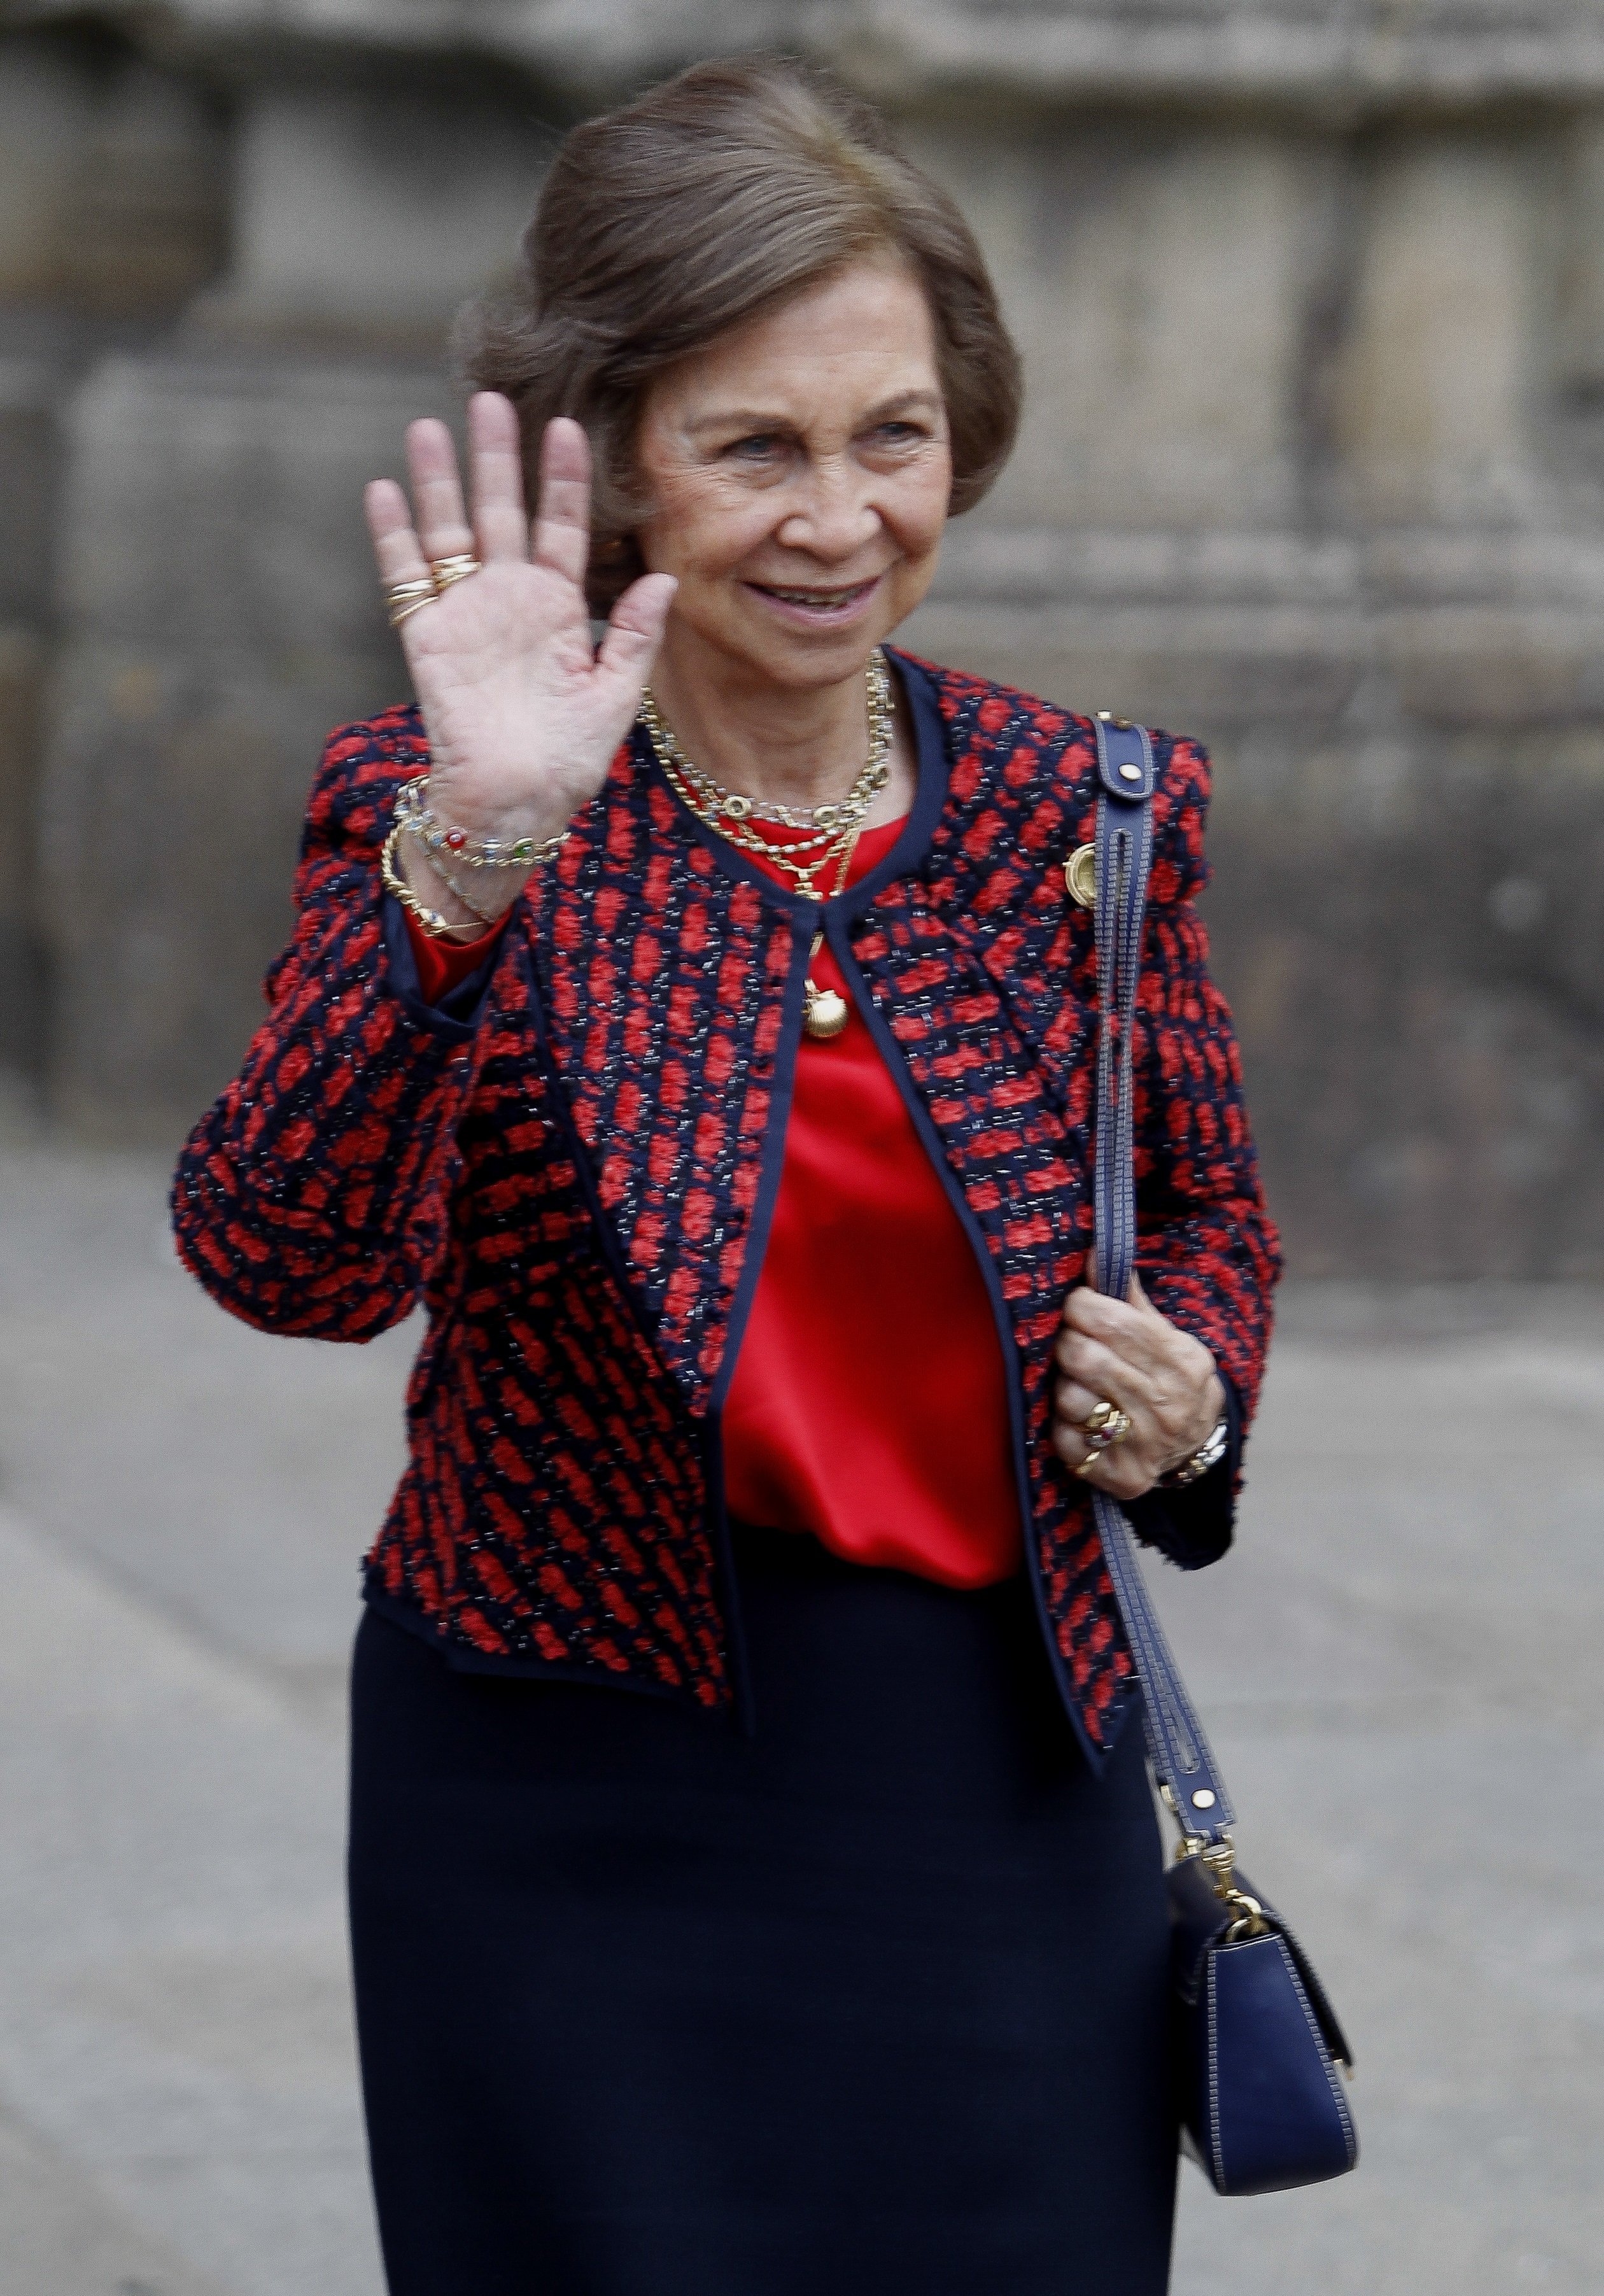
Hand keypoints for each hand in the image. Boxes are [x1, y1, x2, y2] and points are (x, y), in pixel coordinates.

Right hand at [364, 393, 676, 922]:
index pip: (561, 527)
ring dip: (438, 480)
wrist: (516, 804)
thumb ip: (635, 634)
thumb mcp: (617, 695)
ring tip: (430, 426)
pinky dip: (393, 535)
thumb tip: (666, 577)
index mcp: (559, 607)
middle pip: (501, 511)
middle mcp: (510, 599)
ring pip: (450, 530)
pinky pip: (407, 577)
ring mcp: (466, 613)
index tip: (567, 426)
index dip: (564, 479)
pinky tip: (386, 489)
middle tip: (490, 397)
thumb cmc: (570, 759)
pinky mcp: (427, 636)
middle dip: (496, 456)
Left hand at [1051, 1272, 1225, 1499]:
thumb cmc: (1171, 1378)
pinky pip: (1066, 1443)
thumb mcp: (1167, 1336)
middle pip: (1083, 1357)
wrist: (1197, 1445)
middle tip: (1070, 1342)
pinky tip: (1081, 1420)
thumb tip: (1097, 1253)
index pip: (1111, 1320)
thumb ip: (1129, 1300)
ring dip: (1063, 1387)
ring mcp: (1143, 1446)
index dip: (1080, 1306)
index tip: (1077, 1306)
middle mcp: (1165, 1406)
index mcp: (1179, 1361)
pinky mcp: (1121, 1477)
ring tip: (1078, 1383)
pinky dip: (1064, 1428)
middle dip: (1066, 1342)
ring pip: (1069, 1399)